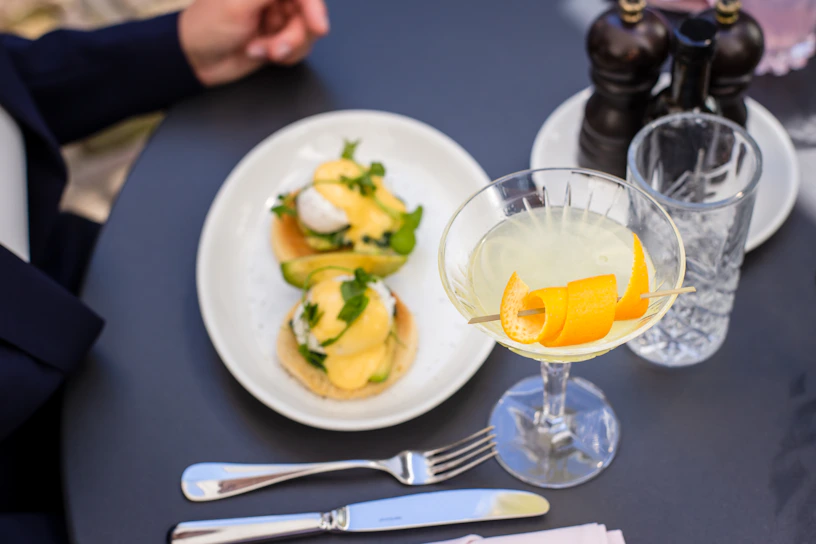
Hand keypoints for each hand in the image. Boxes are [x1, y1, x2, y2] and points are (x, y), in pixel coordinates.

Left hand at [179, 0, 328, 86]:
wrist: (195, 59)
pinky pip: (298, 49)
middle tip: (277, 48)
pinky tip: (260, 53)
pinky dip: (283, 56)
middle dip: (295, 36)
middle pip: (308, 14)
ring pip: (306, 34)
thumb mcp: (239, 3)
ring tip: (260, 50)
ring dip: (286, 47)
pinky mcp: (278, 38)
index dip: (313, 8)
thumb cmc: (206, 27)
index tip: (318, 27)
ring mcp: (277, 18)